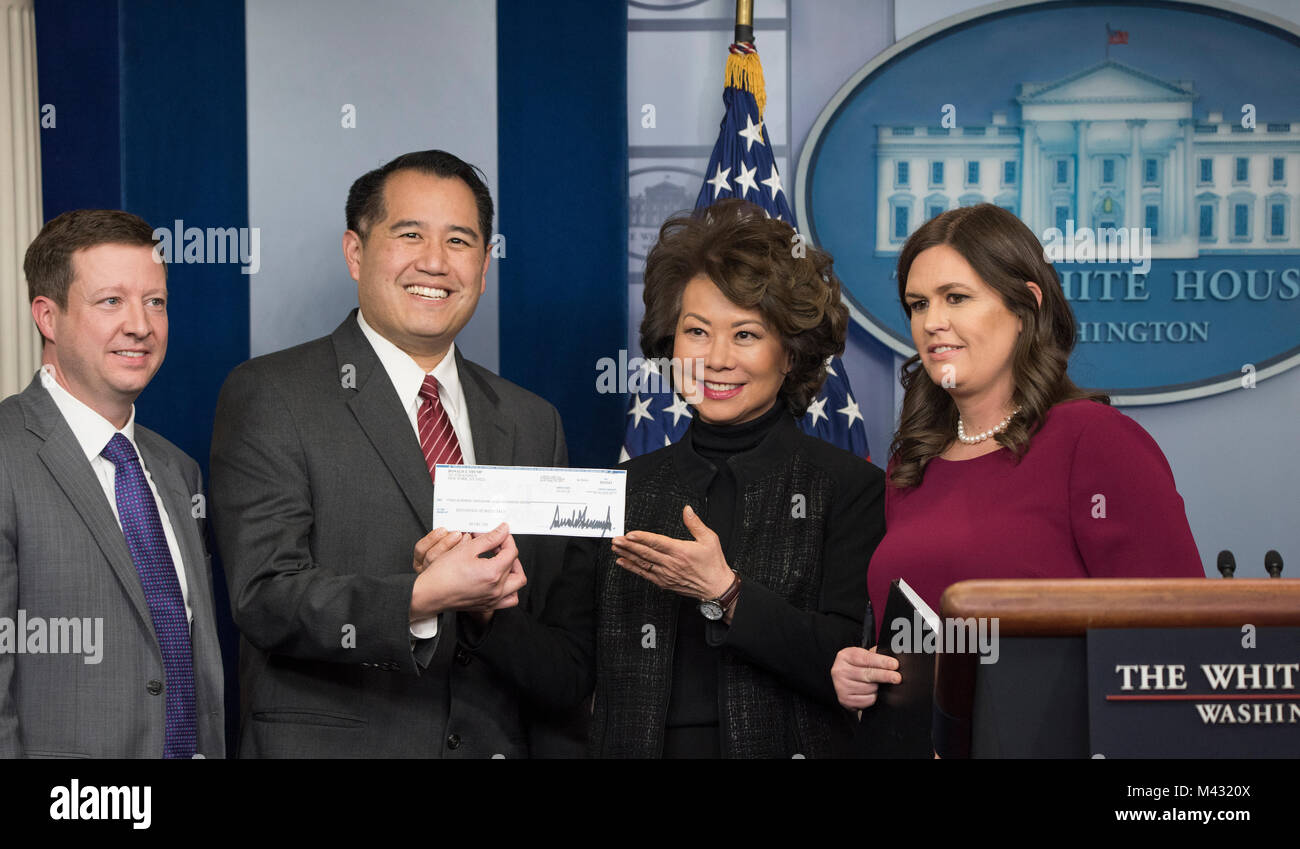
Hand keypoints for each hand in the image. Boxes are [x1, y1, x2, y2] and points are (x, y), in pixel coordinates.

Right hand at [409, 523, 526, 619]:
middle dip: (510, 554)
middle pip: (516, 568)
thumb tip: (502, 531)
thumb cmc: (443, 574)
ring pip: (516, 586)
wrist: (429, 594)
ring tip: (503, 563)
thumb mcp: (466, 549)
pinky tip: (499, 580)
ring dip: (514, 572)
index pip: (511, 552)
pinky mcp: (486, 606)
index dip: (506, 539)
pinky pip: (508, 599)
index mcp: (493, 573)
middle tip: (499, 546)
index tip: (499, 534)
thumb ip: (489, 539)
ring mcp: (492, 599)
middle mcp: (496, 589)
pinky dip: (509, 589)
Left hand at [611, 505, 733, 600]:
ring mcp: (666, 574)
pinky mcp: (664, 582)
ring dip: (628, 555)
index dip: (642, 538)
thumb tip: (687, 509)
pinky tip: (623, 562)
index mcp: (681, 551)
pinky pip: (645, 575)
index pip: (657, 543)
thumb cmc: (713, 563)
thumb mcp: (709, 539)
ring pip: (643, 564)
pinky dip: (632, 568)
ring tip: (616, 548)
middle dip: (629, 546)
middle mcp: (671, 564)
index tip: (629, 534)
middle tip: (616, 539)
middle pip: (645, 553)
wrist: (716, 587)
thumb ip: (695, 524)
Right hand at [831, 645, 900, 712]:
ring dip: (878, 687)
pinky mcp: (845, 699)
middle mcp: (840, 671)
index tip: (894, 665)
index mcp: (845, 656)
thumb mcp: (861, 657)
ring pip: (869, 688)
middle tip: (897, 677)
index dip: (882, 662)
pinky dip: (873, 697)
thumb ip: (875, 654)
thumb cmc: (856, 668)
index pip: (866, 658)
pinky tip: (871, 692)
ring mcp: (841, 686)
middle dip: (885, 676)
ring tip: (877, 684)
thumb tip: (892, 653)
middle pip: (867, 674)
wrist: (843, 684)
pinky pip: (867, 699)